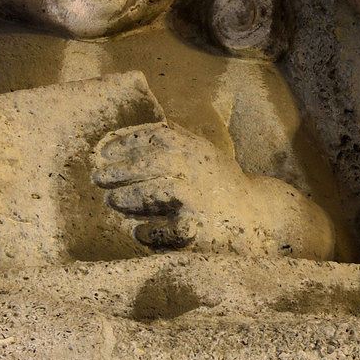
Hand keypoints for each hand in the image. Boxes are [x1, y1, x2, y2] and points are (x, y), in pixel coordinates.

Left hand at [92, 122, 251, 252]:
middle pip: (153, 163)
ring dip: (130, 198)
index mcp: (196, 151)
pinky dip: (150, 232)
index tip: (104, 152)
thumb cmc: (224, 185)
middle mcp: (198, 172)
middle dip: (121, 170)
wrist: (261, 217)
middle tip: (98, 178)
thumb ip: (180, 140)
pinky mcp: (201, 232)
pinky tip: (138, 232)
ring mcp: (200, 201)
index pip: (158, 137)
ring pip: (158, 193)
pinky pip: (169, 231)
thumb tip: (144, 127)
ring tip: (112, 201)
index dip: (127, 142)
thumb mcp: (207, 154)